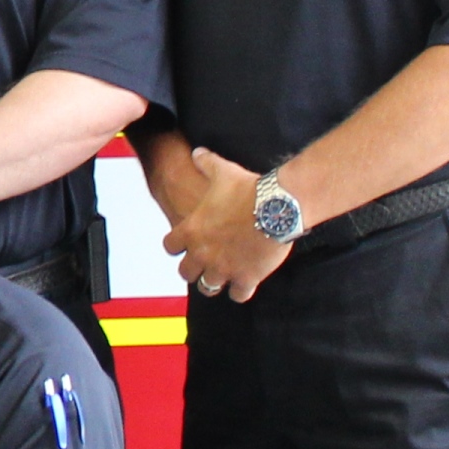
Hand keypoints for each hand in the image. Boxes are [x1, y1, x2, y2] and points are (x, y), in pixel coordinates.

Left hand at [160, 148, 293, 304]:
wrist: (277, 205)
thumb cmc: (248, 189)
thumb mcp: (222, 171)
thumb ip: (206, 163)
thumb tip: (197, 152)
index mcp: (191, 231)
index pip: (170, 247)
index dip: (177, 246)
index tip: (184, 244)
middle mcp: (203, 254)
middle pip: (186, 273)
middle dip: (193, 269)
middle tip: (202, 265)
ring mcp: (224, 269)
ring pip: (208, 288)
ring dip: (213, 283)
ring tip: (221, 279)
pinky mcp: (247, 278)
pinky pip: (238, 295)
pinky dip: (240, 292)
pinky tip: (245, 285)